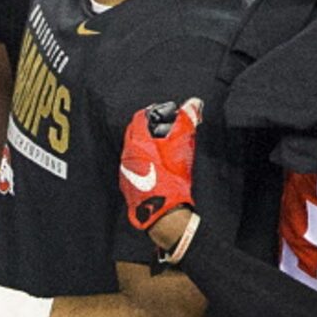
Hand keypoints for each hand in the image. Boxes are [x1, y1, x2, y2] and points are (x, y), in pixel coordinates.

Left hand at [120, 97, 200, 231]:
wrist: (164, 213)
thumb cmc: (174, 181)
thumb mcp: (183, 150)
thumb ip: (187, 123)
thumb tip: (193, 103)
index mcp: (137, 144)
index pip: (138, 119)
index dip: (150, 113)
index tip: (160, 113)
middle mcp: (126, 155)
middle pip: (132, 134)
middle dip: (146, 129)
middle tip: (161, 128)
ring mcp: (124, 170)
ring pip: (130, 150)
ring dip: (142, 145)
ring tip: (159, 146)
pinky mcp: (125, 183)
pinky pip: (131, 165)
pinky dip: (140, 160)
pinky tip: (153, 164)